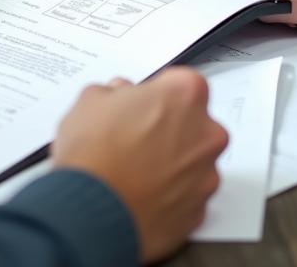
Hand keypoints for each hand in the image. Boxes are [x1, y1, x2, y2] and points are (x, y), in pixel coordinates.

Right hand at [52, 68, 226, 262]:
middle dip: (170, 127)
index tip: (142, 103)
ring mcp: (206, 176)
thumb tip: (119, 99)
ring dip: (171, 162)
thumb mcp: (91, 99)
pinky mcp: (199, 213)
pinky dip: (169, 194)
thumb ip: (115, 93)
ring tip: (133, 169)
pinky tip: (140, 193)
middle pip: (194, 122)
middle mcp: (206, 134)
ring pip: (193, 161)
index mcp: (185, 95)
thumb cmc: (93, 154)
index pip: (182, 82)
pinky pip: (187, 195)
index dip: (158, 92)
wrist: (90, 214)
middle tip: (135, 135)